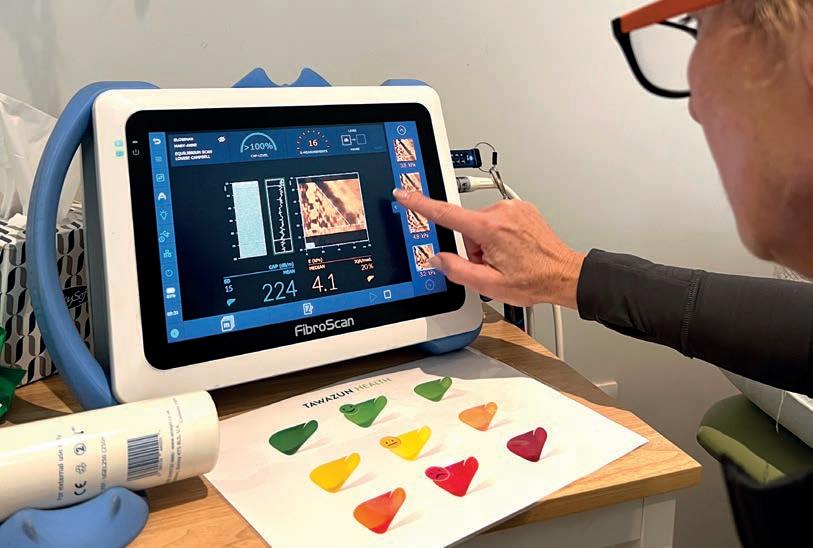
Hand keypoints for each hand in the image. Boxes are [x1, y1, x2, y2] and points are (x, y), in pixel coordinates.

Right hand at [393, 189, 584, 307]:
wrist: (563, 275)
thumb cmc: (534, 280)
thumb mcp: (489, 284)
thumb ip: (456, 270)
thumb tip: (437, 258)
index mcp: (490, 228)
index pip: (445, 213)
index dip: (420, 204)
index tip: (404, 194)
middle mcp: (501, 212)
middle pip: (466, 227)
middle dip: (473, 248)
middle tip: (493, 265)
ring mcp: (513, 208)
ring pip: (482, 225)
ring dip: (487, 243)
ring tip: (507, 259)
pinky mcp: (521, 209)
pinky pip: (497, 221)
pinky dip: (500, 236)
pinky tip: (514, 250)